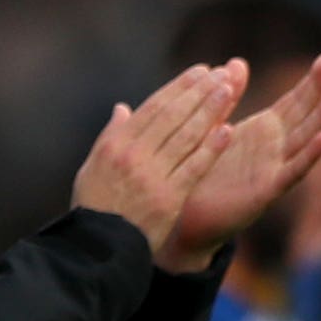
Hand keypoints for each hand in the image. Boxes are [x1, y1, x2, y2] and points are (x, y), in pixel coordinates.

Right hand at [72, 62, 245, 256]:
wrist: (98, 248)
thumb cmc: (94, 207)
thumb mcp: (92, 168)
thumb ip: (110, 136)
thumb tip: (123, 108)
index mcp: (116, 145)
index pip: (153, 107)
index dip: (179, 87)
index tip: (200, 72)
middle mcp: (134, 156)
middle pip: (173, 116)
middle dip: (199, 92)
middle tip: (221, 74)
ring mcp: (152, 176)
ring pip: (186, 136)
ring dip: (210, 110)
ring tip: (228, 90)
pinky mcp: (169, 197)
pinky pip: (194, 167)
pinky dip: (211, 147)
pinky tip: (227, 129)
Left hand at [172, 55, 320, 258]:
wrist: (187, 219)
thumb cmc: (202, 174)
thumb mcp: (216, 128)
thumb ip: (228, 98)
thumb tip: (237, 61)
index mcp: (263, 132)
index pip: (294, 102)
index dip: (310, 82)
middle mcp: (274, 149)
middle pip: (304, 115)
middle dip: (318, 89)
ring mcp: (273, 170)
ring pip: (304, 139)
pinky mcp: (266, 192)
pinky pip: (293, 172)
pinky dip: (310, 155)